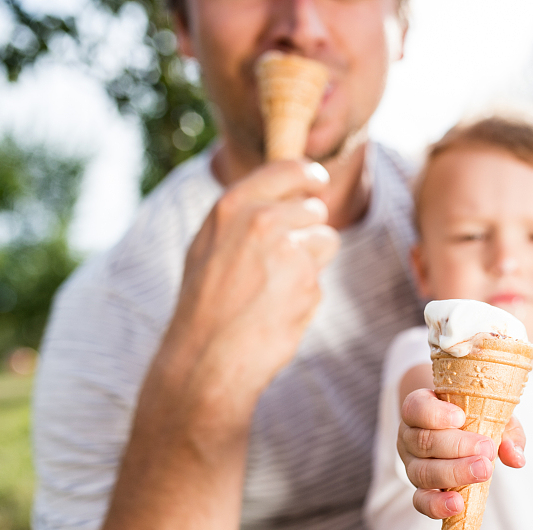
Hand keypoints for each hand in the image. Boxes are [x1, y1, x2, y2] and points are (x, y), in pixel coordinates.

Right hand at [157, 160, 339, 425]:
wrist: (206, 356)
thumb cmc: (205, 304)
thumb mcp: (209, 245)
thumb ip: (244, 216)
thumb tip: (288, 195)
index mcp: (234, 205)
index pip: (290, 169)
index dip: (309, 176)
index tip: (317, 182)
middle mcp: (263, 220)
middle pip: (315, 210)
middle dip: (308, 232)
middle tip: (278, 264)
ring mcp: (289, 250)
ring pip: (327, 241)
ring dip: (313, 263)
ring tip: (276, 288)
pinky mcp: (308, 282)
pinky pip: (321, 280)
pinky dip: (306, 295)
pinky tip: (278, 311)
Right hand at [398, 388, 526, 518]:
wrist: (467, 433)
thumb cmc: (478, 417)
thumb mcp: (494, 415)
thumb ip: (508, 432)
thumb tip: (515, 457)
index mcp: (420, 408)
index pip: (416, 408)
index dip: (435, 414)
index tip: (461, 418)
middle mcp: (409, 436)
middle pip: (422, 442)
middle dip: (456, 447)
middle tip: (487, 450)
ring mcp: (412, 464)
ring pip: (422, 472)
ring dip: (454, 473)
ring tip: (483, 472)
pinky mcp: (420, 489)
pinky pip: (421, 501)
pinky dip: (437, 505)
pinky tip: (458, 504)